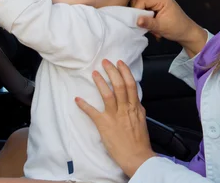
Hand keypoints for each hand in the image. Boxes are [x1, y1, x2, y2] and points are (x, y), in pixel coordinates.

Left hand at [75, 59, 156, 177]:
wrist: (137, 157)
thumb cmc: (139, 141)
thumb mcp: (142, 120)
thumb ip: (137, 108)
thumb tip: (134, 99)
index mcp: (135, 107)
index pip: (131, 85)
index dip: (125, 72)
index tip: (120, 63)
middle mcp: (125, 109)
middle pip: (120, 85)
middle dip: (112, 72)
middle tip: (105, 62)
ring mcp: (114, 116)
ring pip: (108, 95)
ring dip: (100, 83)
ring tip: (94, 73)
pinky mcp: (104, 125)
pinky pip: (93, 113)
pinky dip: (84, 105)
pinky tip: (77, 99)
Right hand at [131, 0, 206, 56]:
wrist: (186, 32)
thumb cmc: (177, 28)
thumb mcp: (161, 27)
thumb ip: (148, 23)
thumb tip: (137, 20)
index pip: (141, 0)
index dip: (136, 11)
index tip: (137, 22)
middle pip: (139, 2)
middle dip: (140, 15)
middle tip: (144, 25)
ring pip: (141, 7)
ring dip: (144, 18)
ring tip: (151, 26)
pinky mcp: (156, 4)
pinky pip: (145, 9)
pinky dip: (147, 18)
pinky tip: (152, 24)